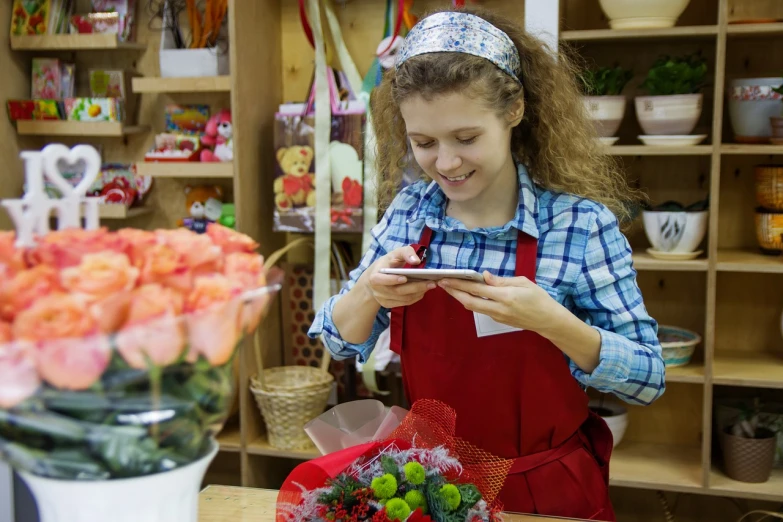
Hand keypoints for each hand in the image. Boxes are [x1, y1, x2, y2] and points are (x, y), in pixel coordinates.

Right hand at [358, 246, 435, 308]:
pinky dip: (415, 297)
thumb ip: (405, 253)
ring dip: (418, 292)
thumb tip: (416, 261)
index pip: (380, 280)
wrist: (375, 278)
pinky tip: (423, 291)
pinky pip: (404, 303)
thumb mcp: (394, 254)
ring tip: (430, 285)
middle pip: (397, 291)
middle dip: (415, 287)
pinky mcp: (388, 305)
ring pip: (403, 298)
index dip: (392, 280)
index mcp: (374, 277)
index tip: (405, 278)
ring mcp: (382, 299)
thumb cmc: (387, 263)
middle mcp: (377, 290)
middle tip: (431, 282)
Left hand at [438, 271, 562, 334]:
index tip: (446, 278)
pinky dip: (472, 301)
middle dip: (453, 292)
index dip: (459, 284)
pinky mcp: (498, 320)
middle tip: (442, 283)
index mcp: (505, 296)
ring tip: (451, 287)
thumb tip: (485, 276)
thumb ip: (502, 281)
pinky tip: (467, 294)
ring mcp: (497, 317)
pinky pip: (481, 310)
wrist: (548, 320)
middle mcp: (498, 308)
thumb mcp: (523, 283)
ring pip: (473, 307)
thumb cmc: (539, 298)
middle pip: (469, 302)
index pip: (477, 289)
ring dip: (460, 297)